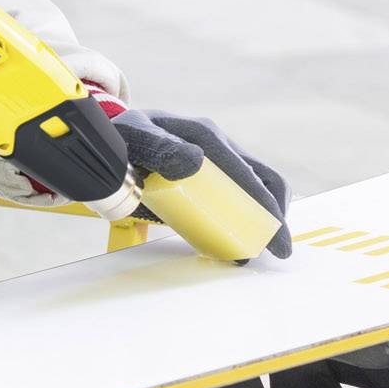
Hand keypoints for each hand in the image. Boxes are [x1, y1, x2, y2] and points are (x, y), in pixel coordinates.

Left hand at [105, 106, 292, 258]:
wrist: (112, 141)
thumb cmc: (124, 138)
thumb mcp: (134, 137)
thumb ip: (158, 145)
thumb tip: (194, 161)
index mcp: (204, 135)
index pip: (245, 173)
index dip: (265, 207)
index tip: (275, 241)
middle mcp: (216, 146)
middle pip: (262, 180)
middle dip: (273, 217)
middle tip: (274, 251)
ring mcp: (215, 161)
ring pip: (254, 189)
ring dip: (260, 221)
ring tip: (249, 252)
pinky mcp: (209, 177)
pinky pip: (235, 197)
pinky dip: (241, 221)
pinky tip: (232, 244)